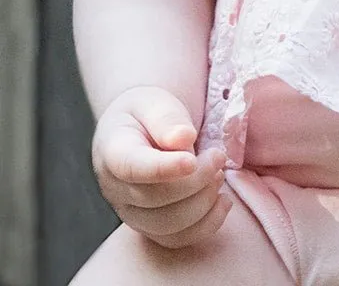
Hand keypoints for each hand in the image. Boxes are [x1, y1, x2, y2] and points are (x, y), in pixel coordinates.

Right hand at [91, 87, 230, 248]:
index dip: (163, 168)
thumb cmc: (147, 113)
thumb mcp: (153, 101)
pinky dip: (206, 225)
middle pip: (154, 199)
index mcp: (112, 151)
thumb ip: (166, 118)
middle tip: (218, 156)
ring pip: (166, 225)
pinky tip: (222, 201)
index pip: (133, 167)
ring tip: (219, 174)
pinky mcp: (150, 227)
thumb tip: (183, 139)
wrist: (139, 130)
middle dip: (195, 180)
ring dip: (202, 202)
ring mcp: (132, 213)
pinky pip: (176, 240)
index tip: (192, 160)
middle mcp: (116, 188)